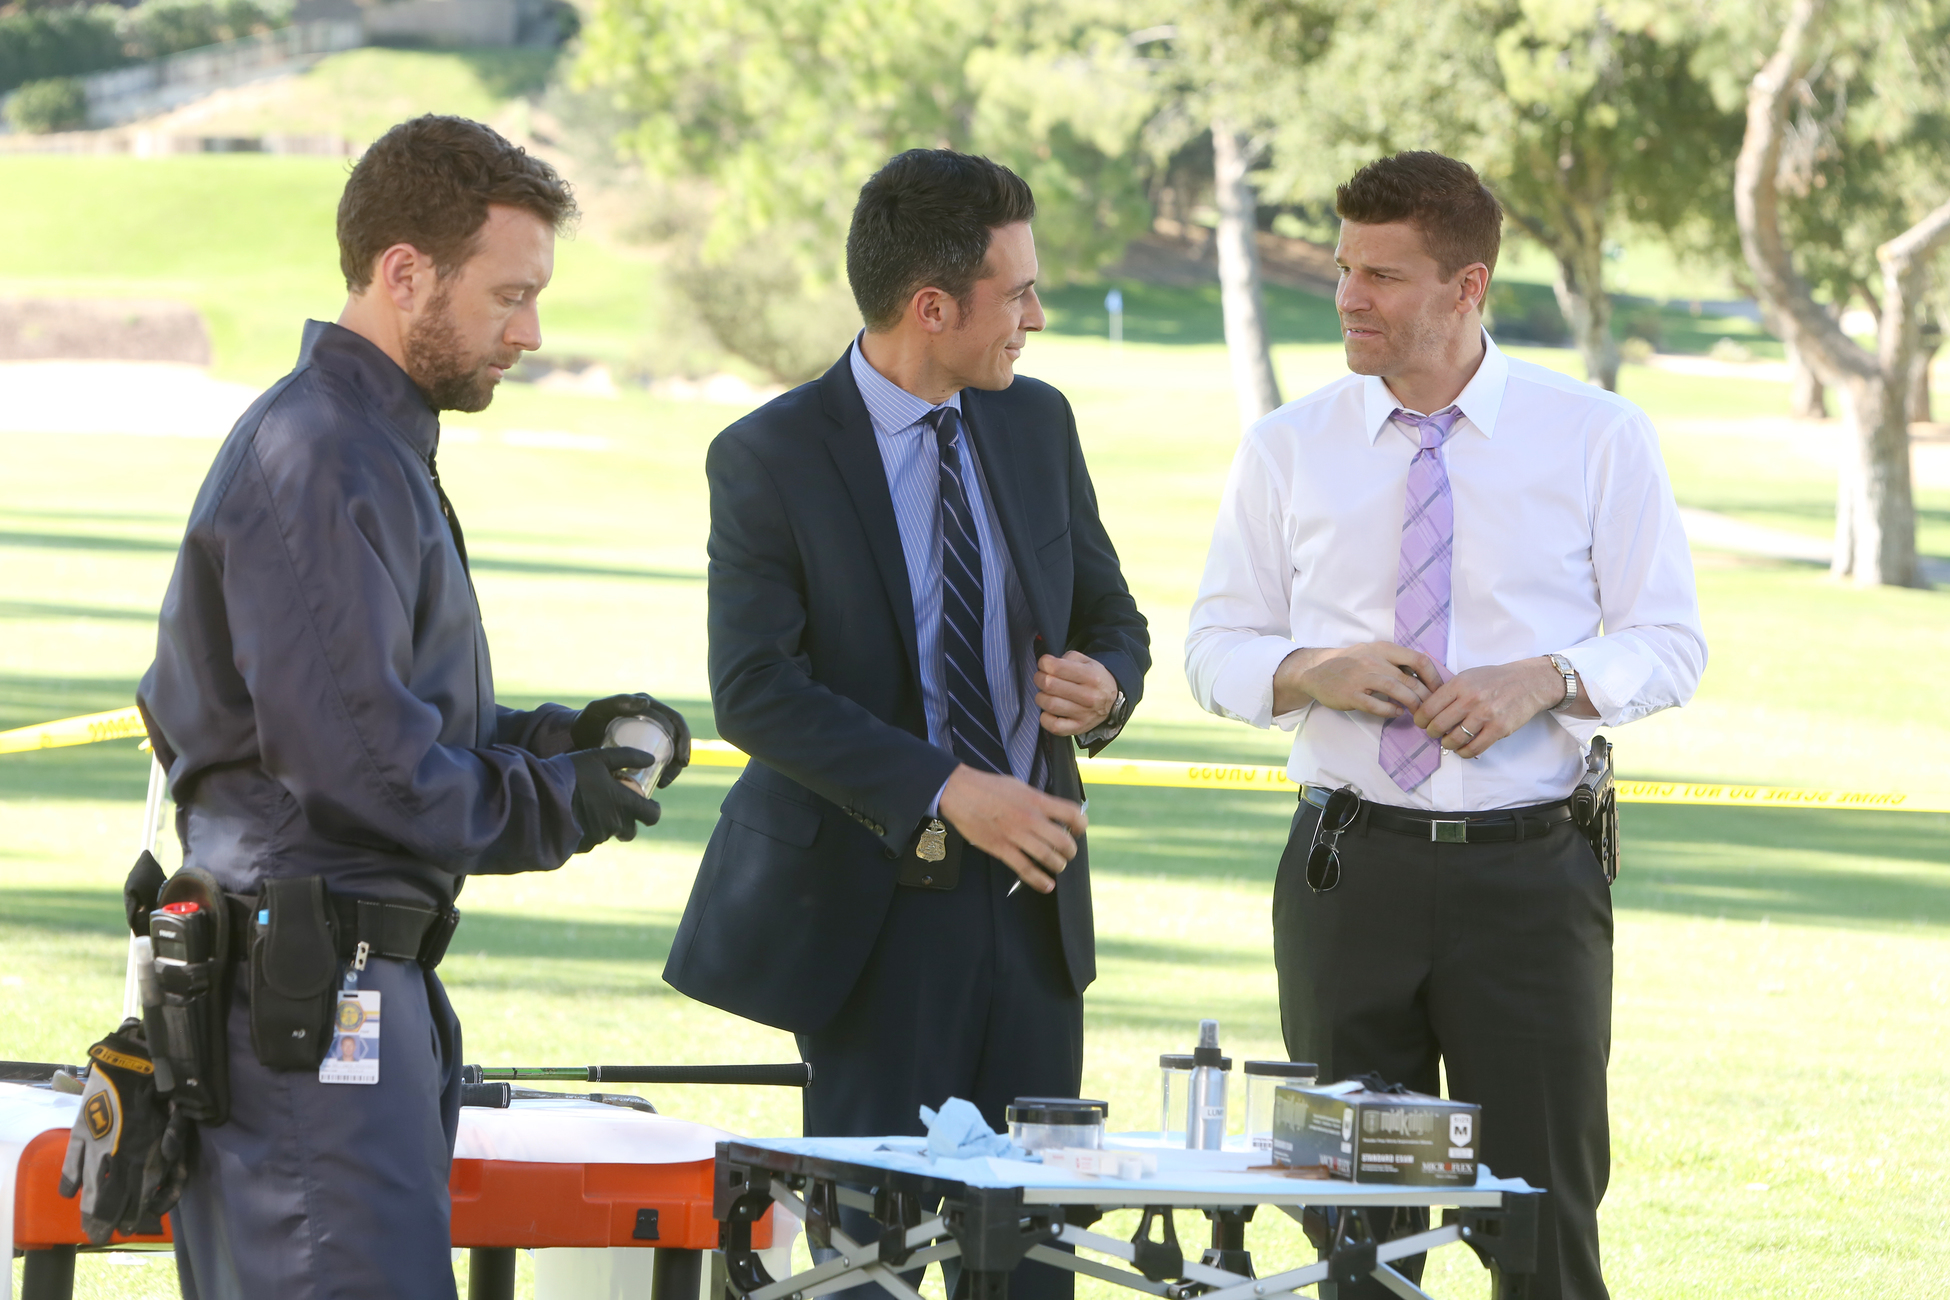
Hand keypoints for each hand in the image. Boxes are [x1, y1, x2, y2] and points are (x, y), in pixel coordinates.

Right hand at [568, 748, 662, 851]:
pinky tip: (573, 816)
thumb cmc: (571, 774)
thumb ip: (627, 757)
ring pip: (608, 833)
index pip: (652, 815)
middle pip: (630, 830)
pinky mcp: (580, 845)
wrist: (538, 797)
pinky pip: (589, 839)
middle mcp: (614, 824)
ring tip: (587, 806)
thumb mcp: (599, 757)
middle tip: (615, 807)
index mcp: (623, 804)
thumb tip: (650, 759)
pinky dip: (586, 830)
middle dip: (627, 821)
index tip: (648, 805)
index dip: (652, 811)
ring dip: (604, 823)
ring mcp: (597, 837)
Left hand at [570, 693, 692, 787]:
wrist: (574, 737)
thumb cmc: (586, 722)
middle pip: (676, 738)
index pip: (675, 722)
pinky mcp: (643, 747)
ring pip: (671, 750)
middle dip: (681, 756)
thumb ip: (617, 702)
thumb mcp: (599, 710)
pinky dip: (665, 770)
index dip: (684, 740)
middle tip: (672, 774)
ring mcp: (648, 733)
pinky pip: (661, 758)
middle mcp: (652, 718)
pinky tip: (660, 783)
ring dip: (674, 767)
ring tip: (664, 783)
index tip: (680, 760)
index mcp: (649, 706)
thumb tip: (646, 703)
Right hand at [937, 765, 1087, 893]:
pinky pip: (1025, 869)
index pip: (1071, 813)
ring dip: (1057, 865)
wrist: (960, 793)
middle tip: (1067, 852)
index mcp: (1036, 800)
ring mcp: (1016, 835)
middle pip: (1063, 841)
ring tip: (1057, 865)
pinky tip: (1047, 884)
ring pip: (1048, 858)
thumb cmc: (988, 787)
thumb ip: (1037, 800)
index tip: (1077, 830)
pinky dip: (1039, 880)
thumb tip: (1052, 811)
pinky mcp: (1001, 849)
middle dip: (1070, 851)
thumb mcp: (1020, 786)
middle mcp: (1030, 819)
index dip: (1080, 825)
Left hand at [1035, 651, 1118, 735]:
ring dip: (1041, 697)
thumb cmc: (1094, 679)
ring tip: (1045, 694)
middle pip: (1049, 685)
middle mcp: (1089, 696)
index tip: (1044, 664)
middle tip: (1041, 678)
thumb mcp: (1087, 662)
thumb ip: (1067, 658)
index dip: (1044, 663)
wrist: (1113, 701)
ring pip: (1049, 704)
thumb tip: (1047, 664)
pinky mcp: (1078, 728)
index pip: (1057, 667)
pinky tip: (1048, 711)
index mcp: (1091, 676)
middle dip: (1039, 678)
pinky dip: (1045, 718)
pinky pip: (1054, 726)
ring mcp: (1084, 714)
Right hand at [1276, 642, 1445, 717]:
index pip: (1419, 659)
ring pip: (1397, 690)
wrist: (1315, 670)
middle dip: (1426, 697)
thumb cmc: (1350, 663)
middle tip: (1431, 708)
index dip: (1434, 677)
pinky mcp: (1351, 695)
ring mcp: (1361, 677)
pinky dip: (1391, 711)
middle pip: (1411, 679)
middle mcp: (1374, 660)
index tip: (1439, 690)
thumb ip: (1396, 661)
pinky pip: (1377, 705)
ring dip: (1412, 704)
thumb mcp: (1373, 653)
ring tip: (1418, 713)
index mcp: (1383, 649)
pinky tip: (1397, 714)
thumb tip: (1425, 676)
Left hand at [1412, 658, 1563, 758]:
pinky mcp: (1499, 729)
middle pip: (1439, 725)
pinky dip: (1465, 752)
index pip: (1429, 707)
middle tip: (1434, 733)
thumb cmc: (1496, 680)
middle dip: (1432, 733)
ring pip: (1455, 739)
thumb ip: (1450, 691)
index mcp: (1460, 684)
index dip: (1421, 719)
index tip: (1422, 723)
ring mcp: (1485, 715)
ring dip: (1448, 744)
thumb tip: (1428, 709)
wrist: (1528, 682)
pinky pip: (1475, 748)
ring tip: (1449, 742)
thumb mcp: (1469, 676)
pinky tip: (1463, 749)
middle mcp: (1471, 699)